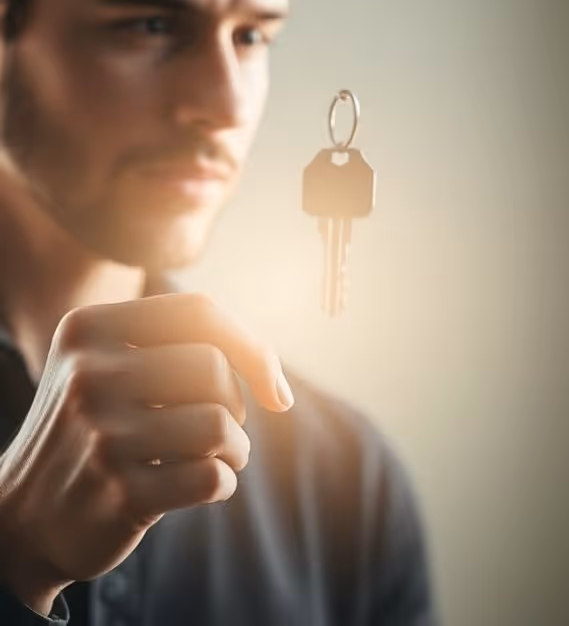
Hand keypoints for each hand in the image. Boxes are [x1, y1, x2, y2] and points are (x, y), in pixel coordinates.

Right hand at [0, 293, 293, 614]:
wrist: (22, 521)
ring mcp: (100, 435)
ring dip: (235, 449)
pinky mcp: (119, 492)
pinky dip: (224, 483)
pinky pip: (214, 476)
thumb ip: (190, 350)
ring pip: (219, 424)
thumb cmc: (99, 433)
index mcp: (87, 330)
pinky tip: (198, 489)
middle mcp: (87, 375)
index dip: (251, 347)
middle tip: (213, 430)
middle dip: (234, 404)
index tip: (271, 389)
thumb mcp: (114, 370)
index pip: (198, 311)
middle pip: (214, 368)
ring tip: (209, 460)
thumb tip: (277, 387)